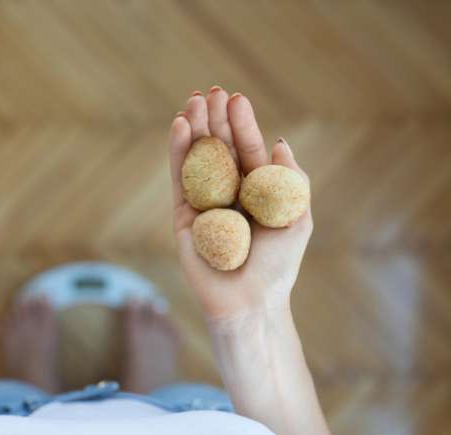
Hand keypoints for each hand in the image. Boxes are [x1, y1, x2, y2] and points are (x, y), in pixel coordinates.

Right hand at [168, 89, 312, 322]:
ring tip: (193, 100)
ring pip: (197, 158)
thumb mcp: (297, 217)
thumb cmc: (278, 265)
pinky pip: (180, 178)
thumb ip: (290, 179)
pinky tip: (180, 127)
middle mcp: (229, 194)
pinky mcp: (183, 216)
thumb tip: (279, 143)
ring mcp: (204, 204)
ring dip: (195, 128)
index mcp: (257, 193)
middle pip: (220, 148)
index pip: (247, 150)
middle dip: (215, 120)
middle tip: (209, 92)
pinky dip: (178, 152)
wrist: (248, 301)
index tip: (235, 97)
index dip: (241, 124)